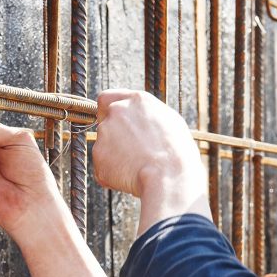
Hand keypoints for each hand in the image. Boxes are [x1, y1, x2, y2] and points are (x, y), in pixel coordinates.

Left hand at [92, 89, 211, 233]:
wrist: (169, 174)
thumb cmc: (177, 151)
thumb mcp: (170, 122)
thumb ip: (148, 117)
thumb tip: (142, 122)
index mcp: (137, 100)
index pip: (107, 98)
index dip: (108, 112)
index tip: (113, 124)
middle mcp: (117, 111)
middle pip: (104, 122)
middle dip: (113, 137)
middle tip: (130, 152)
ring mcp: (105, 133)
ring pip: (104, 147)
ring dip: (115, 157)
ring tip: (138, 168)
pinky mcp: (99, 156)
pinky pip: (103, 167)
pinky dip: (113, 175)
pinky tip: (131, 178)